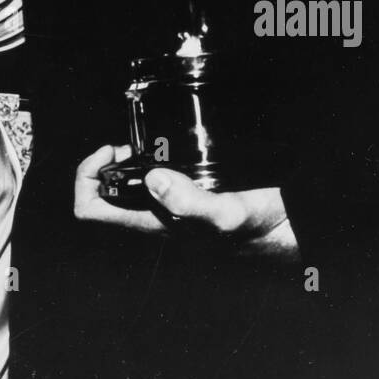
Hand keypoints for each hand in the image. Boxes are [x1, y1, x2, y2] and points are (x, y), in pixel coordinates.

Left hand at [74, 144, 297, 255]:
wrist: (290, 232)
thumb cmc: (260, 230)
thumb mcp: (229, 212)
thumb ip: (192, 203)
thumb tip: (152, 180)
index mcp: (154, 226)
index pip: (90, 211)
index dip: (88, 177)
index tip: (112, 152)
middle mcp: (155, 219)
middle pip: (100, 197)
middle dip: (104, 164)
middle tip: (125, 146)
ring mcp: (169, 209)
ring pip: (123, 188)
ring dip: (123, 162)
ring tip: (139, 146)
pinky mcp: (184, 197)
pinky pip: (149, 180)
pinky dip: (146, 160)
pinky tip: (165, 148)